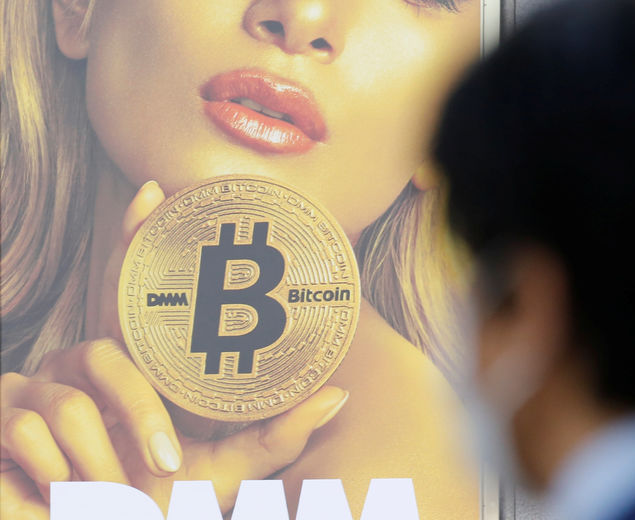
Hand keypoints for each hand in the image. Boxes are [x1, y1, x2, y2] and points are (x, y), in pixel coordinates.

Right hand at [1, 181, 348, 517]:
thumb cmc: (168, 497)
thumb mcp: (228, 467)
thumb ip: (278, 436)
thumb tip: (341, 394)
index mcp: (144, 362)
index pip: (138, 294)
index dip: (139, 243)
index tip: (154, 191)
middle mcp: (94, 363)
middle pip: (100, 306)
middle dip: (119, 270)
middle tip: (145, 241)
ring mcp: (45, 388)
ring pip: (66, 398)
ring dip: (107, 449)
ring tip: (135, 487)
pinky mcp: (9, 423)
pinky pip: (25, 431)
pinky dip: (54, 468)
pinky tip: (64, 492)